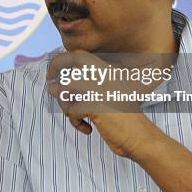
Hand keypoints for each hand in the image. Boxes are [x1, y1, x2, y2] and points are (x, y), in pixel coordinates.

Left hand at [47, 51, 165, 158]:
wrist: (141, 137)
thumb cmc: (124, 119)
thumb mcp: (110, 94)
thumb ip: (90, 85)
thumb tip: (57, 84)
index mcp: (108, 71)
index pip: (79, 54)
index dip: (61, 60)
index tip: (52, 72)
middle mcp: (103, 75)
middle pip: (70, 62)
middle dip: (54, 69)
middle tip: (50, 85)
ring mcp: (98, 88)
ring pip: (65, 88)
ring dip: (65, 105)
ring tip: (76, 116)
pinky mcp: (94, 105)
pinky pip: (71, 111)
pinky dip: (76, 122)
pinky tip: (87, 128)